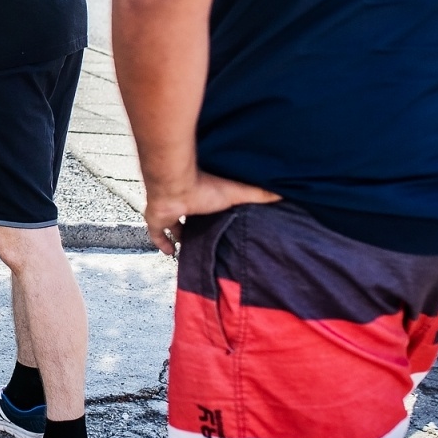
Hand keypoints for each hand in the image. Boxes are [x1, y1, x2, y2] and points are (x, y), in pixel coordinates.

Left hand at [142, 171, 280, 255]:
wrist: (175, 185)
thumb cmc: (205, 185)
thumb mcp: (237, 192)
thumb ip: (258, 193)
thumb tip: (281, 192)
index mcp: (202, 196)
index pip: (208, 206)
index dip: (212, 214)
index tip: (219, 222)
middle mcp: (183, 203)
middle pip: (189, 215)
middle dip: (195, 225)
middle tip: (204, 237)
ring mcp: (168, 211)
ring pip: (172, 224)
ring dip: (178, 233)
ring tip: (188, 246)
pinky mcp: (156, 219)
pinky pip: (155, 233)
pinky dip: (161, 243)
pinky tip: (168, 253)